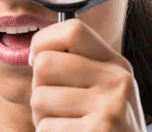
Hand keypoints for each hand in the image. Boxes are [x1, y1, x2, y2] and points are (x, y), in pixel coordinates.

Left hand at [29, 19, 146, 131]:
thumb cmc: (103, 129)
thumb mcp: (102, 92)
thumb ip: (77, 66)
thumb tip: (33, 50)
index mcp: (117, 64)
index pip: (72, 29)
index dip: (43, 43)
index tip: (37, 62)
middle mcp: (118, 80)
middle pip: (45, 64)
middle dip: (39, 90)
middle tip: (56, 109)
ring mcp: (110, 107)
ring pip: (39, 98)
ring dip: (42, 119)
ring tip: (66, 128)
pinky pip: (46, 128)